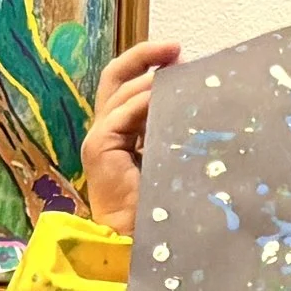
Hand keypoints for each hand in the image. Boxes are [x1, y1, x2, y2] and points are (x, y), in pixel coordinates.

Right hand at [81, 39, 181, 236]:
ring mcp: (98, 139)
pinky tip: (166, 100)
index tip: (177, 53)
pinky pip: (121, 113)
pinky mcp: (99, 147)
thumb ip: (169, 126)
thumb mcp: (168, 153)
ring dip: (151, 80)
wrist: (140, 241)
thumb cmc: (160, 207)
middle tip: (176, 49)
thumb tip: (192, 97)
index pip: (126, 86)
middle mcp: (105, 133)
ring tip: (178, 75)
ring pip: (121, 92)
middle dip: (145, 56)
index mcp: (120, 134)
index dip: (147, 63)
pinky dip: (144, 102)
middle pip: (116, 77)